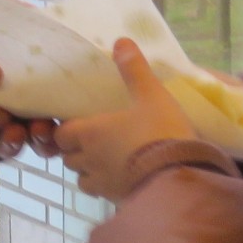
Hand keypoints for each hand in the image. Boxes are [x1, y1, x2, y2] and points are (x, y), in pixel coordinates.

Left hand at [49, 39, 196, 200]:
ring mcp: (103, 185)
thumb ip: (135, 69)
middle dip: (77, 150)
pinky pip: (104, 194)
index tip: (79, 124)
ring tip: (108, 160)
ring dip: (90, 171)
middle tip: (94, 140)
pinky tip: (125, 178)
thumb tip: (121, 41)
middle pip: (69, 158)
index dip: (67, 130)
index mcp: (91, 133)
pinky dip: (108, 186)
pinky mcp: (119, 201)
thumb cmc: (161, 132)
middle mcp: (90, 161)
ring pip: (83, 179)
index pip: (61, 134)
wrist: (181, 177)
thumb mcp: (151, 95)